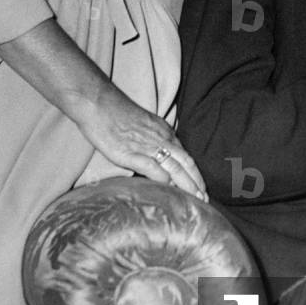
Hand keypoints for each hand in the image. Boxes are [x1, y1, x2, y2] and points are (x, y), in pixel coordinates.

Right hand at [0, 19, 207, 199]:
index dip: (195, 173)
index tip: (202, 189)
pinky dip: (163, 179)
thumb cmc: (117, 115)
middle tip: (205, 200)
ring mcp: (146, 146)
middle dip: (196, 183)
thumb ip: (153, 141)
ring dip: (186, 185)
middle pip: (185, 163)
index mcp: (164, 132)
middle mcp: (160, 139)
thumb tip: (159, 161)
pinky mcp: (131, 153)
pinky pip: (152, 167)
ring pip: (174, 167)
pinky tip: (169, 190)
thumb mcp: (144, 126)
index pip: (185, 156)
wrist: (99, 104)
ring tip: (195, 200)